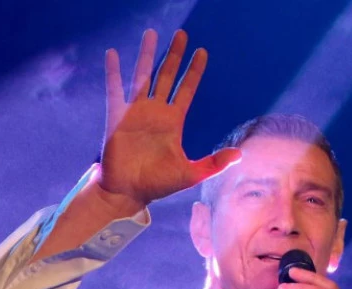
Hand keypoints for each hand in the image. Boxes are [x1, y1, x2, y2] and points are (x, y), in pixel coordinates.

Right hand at [98, 29, 240, 209]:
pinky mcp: (118, 118)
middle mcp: (155, 113)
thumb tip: (240, 154)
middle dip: (175, 56)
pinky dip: (113, 73)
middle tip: (182, 35)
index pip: (186, 90)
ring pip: (143, 77)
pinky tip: (112, 54)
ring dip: (147, 55)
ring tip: (151, 33)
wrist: (128, 192)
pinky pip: (115, 91)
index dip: (194, 72)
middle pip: (167, 77)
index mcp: (172, 123)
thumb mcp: (190, 174)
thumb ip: (214, 163)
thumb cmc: (157, 185)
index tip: (202, 53)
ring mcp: (136, 113)